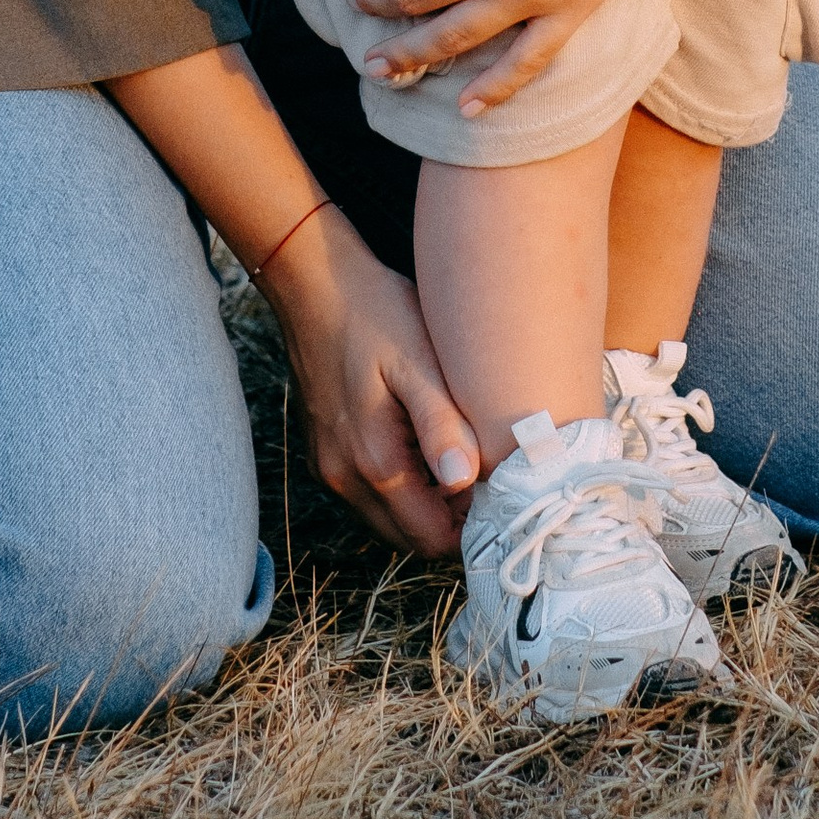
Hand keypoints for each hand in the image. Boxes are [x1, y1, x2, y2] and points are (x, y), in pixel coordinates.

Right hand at [256, 205, 480, 553]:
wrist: (315, 281)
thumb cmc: (374, 314)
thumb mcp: (417, 362)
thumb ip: (440, 426)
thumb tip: (464, 483)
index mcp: (374, 463)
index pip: (432, 538)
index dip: (473, 527)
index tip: (503, 492)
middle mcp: (345, 477)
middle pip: (411, 536)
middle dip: (452, 521)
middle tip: (489, 476)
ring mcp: (331, 465)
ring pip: (390, 517)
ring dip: (427, 504)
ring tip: (462, 456)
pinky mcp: (327, 449)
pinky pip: (372, 492)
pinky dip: (403, 485)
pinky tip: (427, 442)